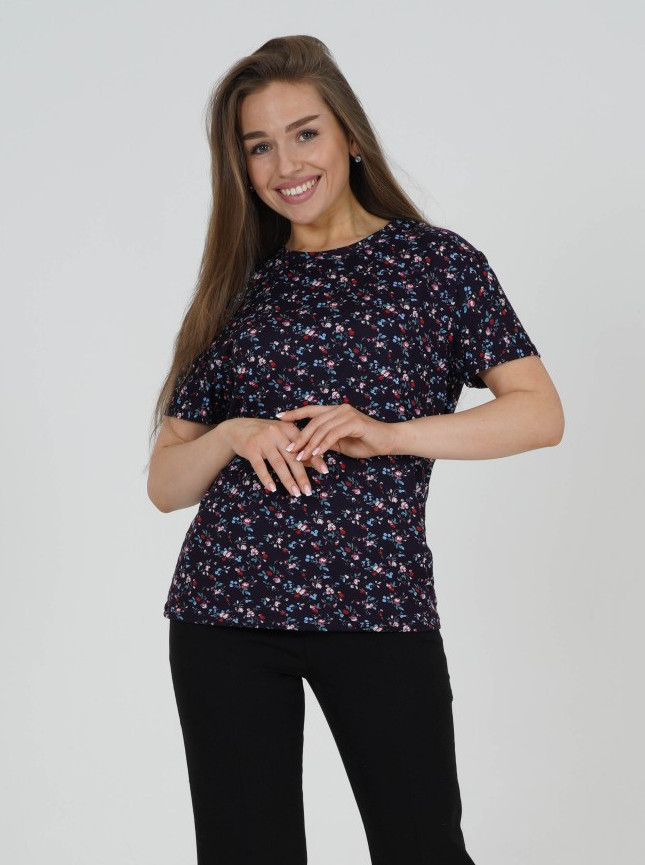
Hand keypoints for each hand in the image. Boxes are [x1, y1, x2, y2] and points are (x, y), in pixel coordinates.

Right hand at [218, 417, 328, 496]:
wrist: (237, 428)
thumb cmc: (264, 434)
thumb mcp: (281, 435)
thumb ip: (297, 447)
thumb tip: (315, 463)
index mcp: (287, 428)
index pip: (304, 446)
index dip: (315, 458)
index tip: (325, 471)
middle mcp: (276, 432)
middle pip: (292, 458)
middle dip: (301, 476)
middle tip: (308, 490)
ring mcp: (263, 440)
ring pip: (278, 464)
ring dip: (288, 480)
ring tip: (296, 493)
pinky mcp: (250, 448)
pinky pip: (260, 466)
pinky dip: (266, 478)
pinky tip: (273, 489)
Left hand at [275, 403, 395, 460]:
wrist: (388, 441)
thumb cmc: (366, 442)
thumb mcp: (340, 443)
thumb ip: (324, 443)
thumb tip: (305, 452)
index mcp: (335, 411)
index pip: (310, 410)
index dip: (294, 413)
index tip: (279, 417)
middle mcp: (339, 409)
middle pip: (313, 422)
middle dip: (299, 437)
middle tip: (288, 449)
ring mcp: (347, 414)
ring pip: (321, 428)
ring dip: (309, 444)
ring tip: (300, 456)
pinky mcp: (354, 422)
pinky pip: (333, 434)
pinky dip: (323, 445)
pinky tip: (316, 454)